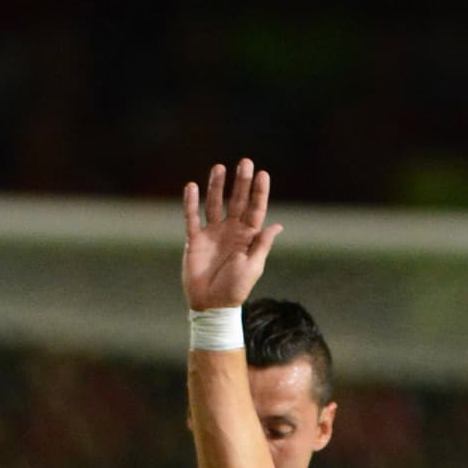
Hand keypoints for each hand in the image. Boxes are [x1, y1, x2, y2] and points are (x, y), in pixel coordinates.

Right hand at [182, 160, 282, 310]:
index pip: (255, 209)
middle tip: (245, 162)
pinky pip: (192, 217)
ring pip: (214, 204)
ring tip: (219, 168)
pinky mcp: (195, 240)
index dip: (259, 192)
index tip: (262, 174)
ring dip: (217, 186)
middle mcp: (231, 231)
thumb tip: (277, 226)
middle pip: (237, 201)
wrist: (212, 305)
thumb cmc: (236, 289)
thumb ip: (261, 244)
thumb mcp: (253, 266)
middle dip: (241, 182)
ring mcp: (212, 233)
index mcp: (248, 237)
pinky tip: (192, 186)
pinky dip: (191, 203)